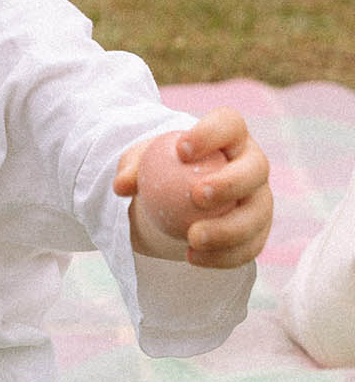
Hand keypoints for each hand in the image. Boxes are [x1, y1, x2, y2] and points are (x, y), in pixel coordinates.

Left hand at [113, 108, 272, 267]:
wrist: (176, 202)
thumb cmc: (162, 172)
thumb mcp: (142, 164)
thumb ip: (133, 170)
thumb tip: (121, 185)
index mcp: (229, 136)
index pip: (228, 124)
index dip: (211, 133)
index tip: (181, 150)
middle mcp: (253, 165)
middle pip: (257, 168)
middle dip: (231, 182)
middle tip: (198, 196)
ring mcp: (260, 200)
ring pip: (257, 214)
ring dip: (227, 229)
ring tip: (192, 237)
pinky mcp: (258, 232)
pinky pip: (248, 248)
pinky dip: (222, 256)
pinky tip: (192, 257)